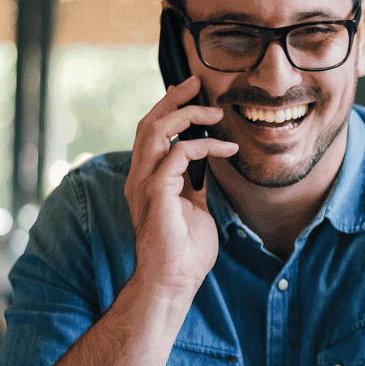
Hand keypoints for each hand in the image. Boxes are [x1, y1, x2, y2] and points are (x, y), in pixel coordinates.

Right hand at [124, 76, 239, 297]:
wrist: (174, 281)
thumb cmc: (185, 251)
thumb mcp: (194, 208)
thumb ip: (194, 185)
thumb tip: (206, 166)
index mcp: (146, 179)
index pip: (151, 133)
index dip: (169, 109)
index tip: (193, 95)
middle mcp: (139, 177)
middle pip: (148, 123)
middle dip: (172, 99)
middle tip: (196, 84)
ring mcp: (144, 184)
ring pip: (155, 131)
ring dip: (185, 115)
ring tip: (213, 112)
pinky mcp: (156, 193)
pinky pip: (176, 155)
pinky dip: (202, 146)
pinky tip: (224, 149)